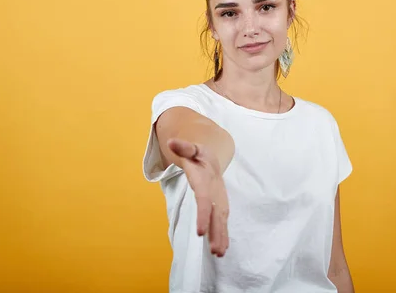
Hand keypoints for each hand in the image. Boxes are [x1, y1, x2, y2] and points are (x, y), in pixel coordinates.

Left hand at [167, 137, 229, 256]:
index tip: (201, 232)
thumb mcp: (192, 148)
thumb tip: (171, 142)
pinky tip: (222, 249)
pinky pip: (223, 221)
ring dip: (221, 237)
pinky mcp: (220, 205)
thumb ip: (183, 147)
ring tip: (219, 253)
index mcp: (206, 181)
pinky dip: (224, 235)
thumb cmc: (199, 155)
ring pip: (221, 220)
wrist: (213, 157)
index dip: (203, 216)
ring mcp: (219, 199)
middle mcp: (215, 192)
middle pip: (216, 214)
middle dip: (216, 232)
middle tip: (214, 250)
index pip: (204, 201)